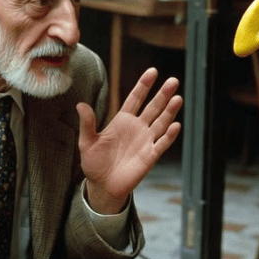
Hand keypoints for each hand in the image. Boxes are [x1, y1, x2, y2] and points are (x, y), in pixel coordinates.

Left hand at [77, 67, 181, 213]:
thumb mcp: (87, 142)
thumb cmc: (94, 163)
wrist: (102, 186)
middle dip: (163, 94)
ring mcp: (145, 141)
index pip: (135, 98)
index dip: (143, 85)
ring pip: (161, 122)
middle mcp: (137, 127)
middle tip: (173, 81)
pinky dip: (169, 135)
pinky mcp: (150, 156)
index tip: (153, 71)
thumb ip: (87, 124)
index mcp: (122, 120)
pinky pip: (162, 143)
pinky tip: (176, 125)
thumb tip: (80, 105)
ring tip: (177, 98)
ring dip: (169, 111)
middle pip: (153, 107)